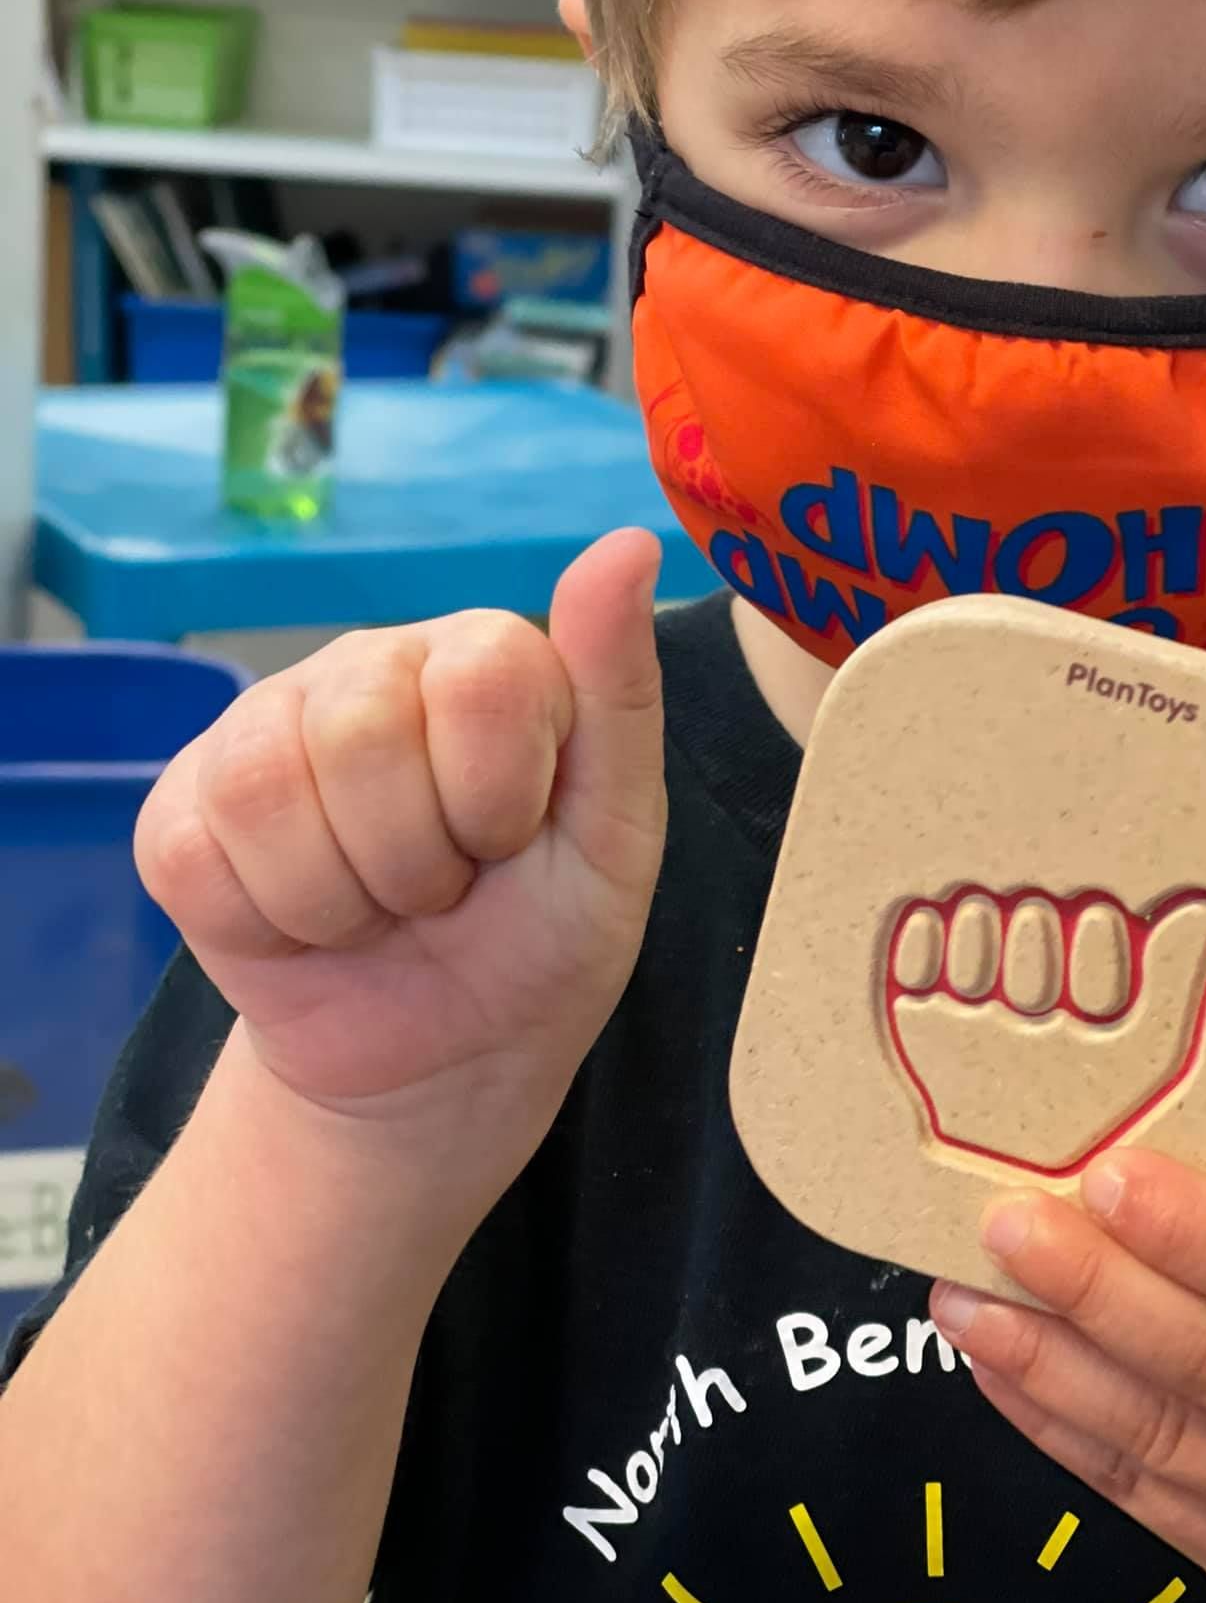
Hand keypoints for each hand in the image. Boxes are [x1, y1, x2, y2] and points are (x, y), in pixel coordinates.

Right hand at [135, 529, 665, 1211]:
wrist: (443, 1061)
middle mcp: (366, 667)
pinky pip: (195, 857)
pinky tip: (306, 926)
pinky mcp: (183, 810)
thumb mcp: (616, 831)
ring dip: (342, 899)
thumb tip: (626, 542)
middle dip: (419, 859)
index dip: (497, 793)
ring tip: (379, 908)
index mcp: (481, 654)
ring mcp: (262, 730)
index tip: (513, 838)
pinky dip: (265, 925)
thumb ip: (619, 687)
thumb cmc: (544, 937)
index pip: (479, 678)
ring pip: (267, 790)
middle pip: (361, 733)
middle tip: (444, 887)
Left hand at [930, 1153, 1205, 1602]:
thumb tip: (1109, 1182)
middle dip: (1098, 1290)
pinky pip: (1142, 1491)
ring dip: (1048, 1362)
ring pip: (1169, 1435)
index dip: (1197, 1231)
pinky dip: (1055, 1424)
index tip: (1103, 1179)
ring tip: (966, 1297)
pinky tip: (997, 1364)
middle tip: (1008, 1227)